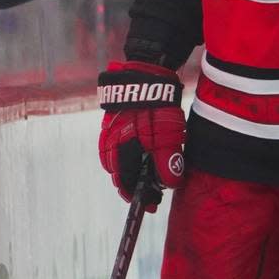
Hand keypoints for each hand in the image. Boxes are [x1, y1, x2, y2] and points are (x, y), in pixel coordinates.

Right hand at [98, 61, 185, 211]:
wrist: (144, 74)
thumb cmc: (156, 105)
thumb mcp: (168, 134)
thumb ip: (167, 160)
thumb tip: (169, 184)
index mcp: (120, 152)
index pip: (126, 185)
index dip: (140, 197)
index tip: (152, 204)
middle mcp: (109, 147)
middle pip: (122, 176)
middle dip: (139, 185)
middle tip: (157, 190)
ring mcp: (109, 136)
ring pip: (121, 163)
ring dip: (136, 170)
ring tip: (154, 171)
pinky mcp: (112, 126)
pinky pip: (120, 149)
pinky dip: (133, 156)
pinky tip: (146, 153)